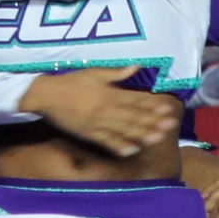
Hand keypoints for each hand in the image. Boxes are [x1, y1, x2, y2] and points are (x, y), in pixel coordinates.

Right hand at [20, 66, 177, 156]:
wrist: (47, 96)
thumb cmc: (72, 81)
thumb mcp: (95, 73)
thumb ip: (116, 73)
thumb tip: (136, 66)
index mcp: (110, 95)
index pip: (136, 100)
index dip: (153, 104)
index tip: (168, 107)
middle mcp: (107, 111)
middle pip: (134, 117)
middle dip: (154, 121)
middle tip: (171, 125)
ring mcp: (98, 125)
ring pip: (124, 131)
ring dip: (142, 135)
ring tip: (157, 138)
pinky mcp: (89, 135)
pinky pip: (106, 142)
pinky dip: (119, 147)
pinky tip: (132, 150)